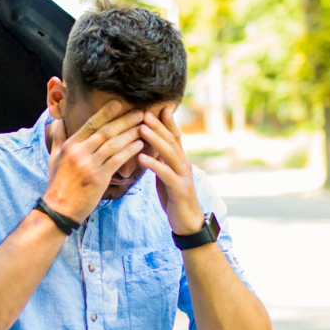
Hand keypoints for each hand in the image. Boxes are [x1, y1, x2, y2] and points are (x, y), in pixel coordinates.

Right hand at [42, 101, 146, 221]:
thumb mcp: (54, 157)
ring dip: (131, 133)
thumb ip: (58, 138)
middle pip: (105, 131)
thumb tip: (58, 121)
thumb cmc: (57, 183)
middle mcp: (80, 152)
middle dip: (125, 120)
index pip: (90, 124)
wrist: (59, 208)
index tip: (119, 103)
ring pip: (113, 144)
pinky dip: (129, 151)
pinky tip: (139, 144)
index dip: (106, 113)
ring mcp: (89, 165)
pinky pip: (117, 160)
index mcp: (70, 145)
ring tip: (144, 126)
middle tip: (140, 112)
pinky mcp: (99, 178)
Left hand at [136, 105, 204, 234]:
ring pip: (170, 153)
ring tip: (141, 128)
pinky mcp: (180, 189)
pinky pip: (165, 173)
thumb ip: (161, 161)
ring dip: (155, 139)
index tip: (155, 107)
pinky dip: (154, 164)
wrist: (188, 223)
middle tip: (144, 112)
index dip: (166, 122)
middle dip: (158, 125)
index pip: (174, 136)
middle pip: (172, 140)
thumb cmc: (174, 198)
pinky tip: (141, 157)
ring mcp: (183, 176)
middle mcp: (184, 164)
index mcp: (180, 160)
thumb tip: (149, 148)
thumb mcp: (167, 176)